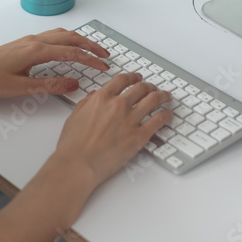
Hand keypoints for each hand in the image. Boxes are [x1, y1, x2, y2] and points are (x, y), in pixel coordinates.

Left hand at [0, 28, 110, 98]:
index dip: (90, 59)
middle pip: (70, 38)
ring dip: (79, 40)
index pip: (71, 52)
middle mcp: (34, 41)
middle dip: (90, 45)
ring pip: (61, 34)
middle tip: (106, 55)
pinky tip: (68, 47)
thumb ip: (49, 86)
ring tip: (92, 49)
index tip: (104, 66)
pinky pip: (52, 36)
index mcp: (35, 51)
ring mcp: (28, 40)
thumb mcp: (21, 88)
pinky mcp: (24, 44)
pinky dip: (67, 39)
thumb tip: (73, 84)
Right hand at [53, 73, 172, 187]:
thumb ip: (87, 103)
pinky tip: (168, 115)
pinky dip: (166, 115)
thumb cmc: (73, 145)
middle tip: (153, 88)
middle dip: (149, 86)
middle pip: (141, 87)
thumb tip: (94, 96)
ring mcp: (130, 120)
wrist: (78, 164)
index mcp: (102, 98)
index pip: (123, 80)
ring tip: (166, 97)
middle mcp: (118, 105)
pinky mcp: (139, 136)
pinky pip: (159, 120)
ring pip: (154, 100)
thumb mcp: (75, 116)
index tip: (137, 78)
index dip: (133, 76)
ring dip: (162, 96)